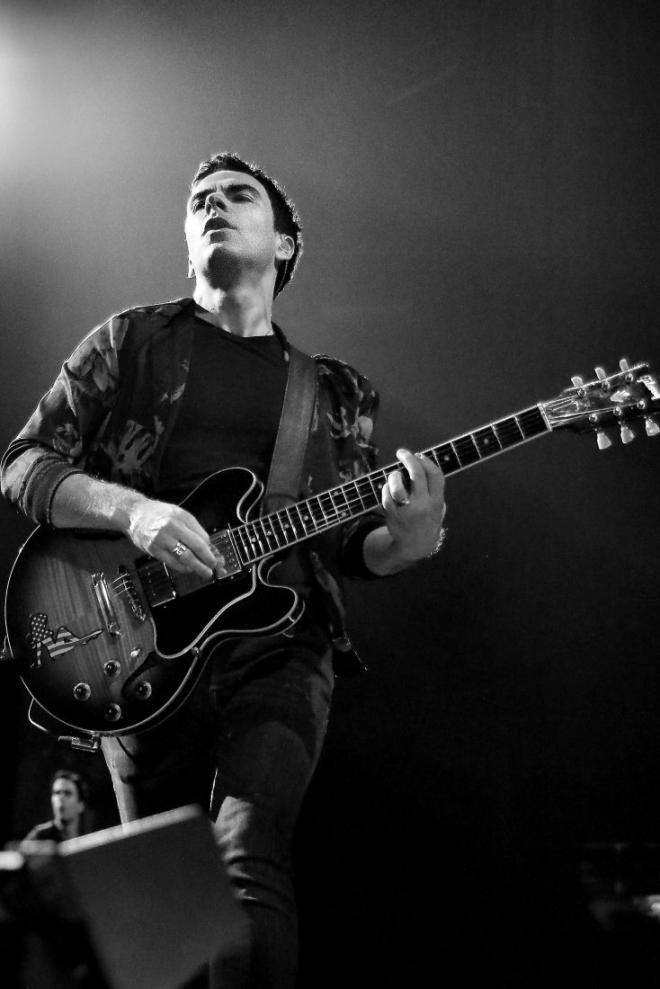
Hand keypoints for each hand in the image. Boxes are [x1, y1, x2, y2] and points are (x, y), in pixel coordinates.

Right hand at [125, 497, 224, 580]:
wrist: (134, 513)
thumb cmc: (158, 513)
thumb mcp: (178, 513)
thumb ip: (192, 528)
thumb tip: (206, 546)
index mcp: (182, 517)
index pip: (202, 536)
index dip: (210, 549)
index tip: (215, 556)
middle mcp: (172, 527)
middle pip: (196, 547)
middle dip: (208, 559)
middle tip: (214, 567)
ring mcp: (162, 539)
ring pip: (185, 557)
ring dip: (198, 567)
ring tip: (205, 572)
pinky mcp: (153, 549)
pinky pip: (172, 562)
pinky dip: (183, 568)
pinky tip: (188, 569)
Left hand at [381, 448, 445, 563]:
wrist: (416, 545)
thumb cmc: (427, 520)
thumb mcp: (438, 507)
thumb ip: (433, 489)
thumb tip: (420, 462)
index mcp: (436, 502)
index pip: (435, 475)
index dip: (427, 461)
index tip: (419, 455)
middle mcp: (423, 505)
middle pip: (417, 474)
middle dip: (409, 459)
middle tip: (402, 453)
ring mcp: (407, 511)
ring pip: (398, 485)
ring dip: (395, 475)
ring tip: (395, 474)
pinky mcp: (393, 515)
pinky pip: (386, 495)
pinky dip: (386, 488)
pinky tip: (388, 488)